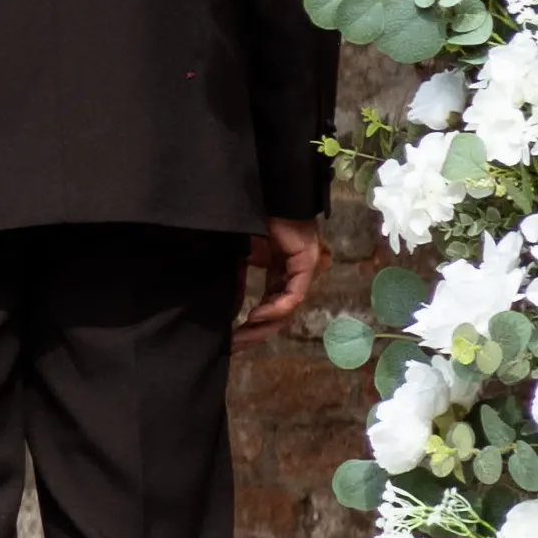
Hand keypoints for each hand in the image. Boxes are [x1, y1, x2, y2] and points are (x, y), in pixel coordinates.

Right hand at [235, 213, 324, 338]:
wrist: (264, 193)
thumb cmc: (253, 219)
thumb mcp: (239, 258)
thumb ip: (237, 284)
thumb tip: (231, 314)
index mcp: (279, 272)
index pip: (269, 307)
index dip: (252, 326)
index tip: (230, 340)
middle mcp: (293, 274)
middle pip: (280, 315)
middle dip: (257, 333)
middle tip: (235, 345)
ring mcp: (302, 269)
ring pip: (288, 309)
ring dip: (265, 326)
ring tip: (242, 335)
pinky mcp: (307, 263)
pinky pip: (294, 295)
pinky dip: (275, 308)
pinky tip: (256, 315)